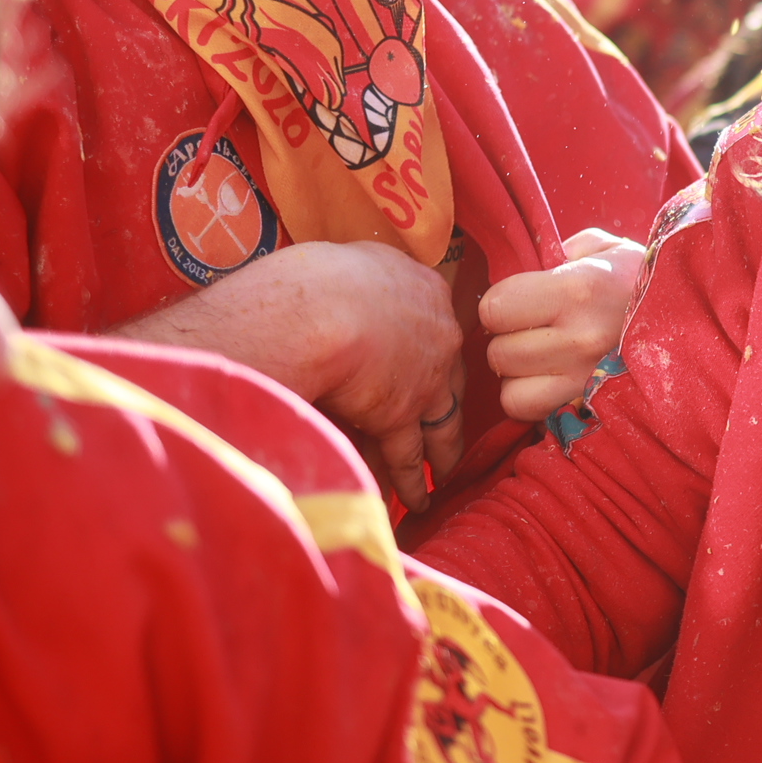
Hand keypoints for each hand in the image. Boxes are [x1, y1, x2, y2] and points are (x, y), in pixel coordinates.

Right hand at [270, 241, 464, 508]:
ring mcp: (426, 377)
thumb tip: (338, 283)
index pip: (435, 323)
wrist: (313, 311)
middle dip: (445, 404)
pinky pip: (409, 454)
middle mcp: (437, 331)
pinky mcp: (402, 415)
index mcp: (422, 286)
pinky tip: (416, 500)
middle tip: (447, 428)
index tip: (427, 363)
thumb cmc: (312, 278)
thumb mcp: (345, 262)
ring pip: (440, 421)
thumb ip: (356, 280)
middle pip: (449, 376)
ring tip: (444, 472)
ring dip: (441, 451)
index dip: (430, 347)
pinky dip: (411, 480)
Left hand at [479, 227, 648, 421]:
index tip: (522, 301)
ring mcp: (585, 381)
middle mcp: (580, 339)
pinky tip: (555, 382)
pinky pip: (532, 414)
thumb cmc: (646, 282)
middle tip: (539, 331)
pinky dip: (534, 401)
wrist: (704, 322)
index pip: (494, 308)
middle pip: (498, 353)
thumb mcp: (608, 249)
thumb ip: (561, 251)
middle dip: (510, 341)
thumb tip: (525, 269)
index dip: (502, 303)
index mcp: (579, 289)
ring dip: (521, 377)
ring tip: (547, 360)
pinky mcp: (590, 410)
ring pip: (510, 392)